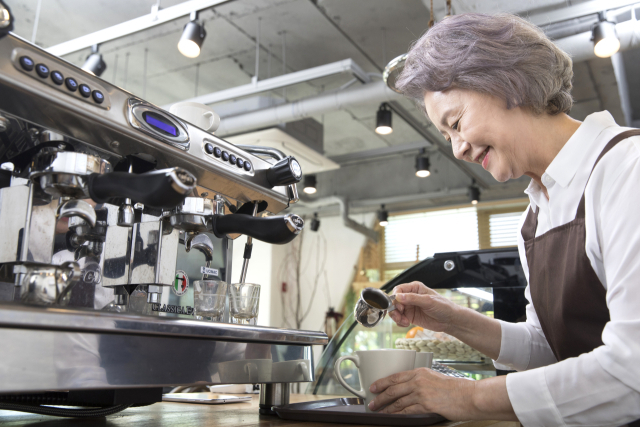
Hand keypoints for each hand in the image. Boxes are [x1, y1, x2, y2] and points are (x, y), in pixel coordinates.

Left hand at [368, 369, 516, 421]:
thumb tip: (413, 389)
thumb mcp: (436, 378)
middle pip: (393, 389)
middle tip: (372, 402)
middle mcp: (418, 381)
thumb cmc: (456, 389)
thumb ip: (423, 382)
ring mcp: (421, 393)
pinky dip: (397, 415)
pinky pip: (406, 411)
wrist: (469, 395)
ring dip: (386, 408)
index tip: (373, 387)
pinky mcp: (425, 405)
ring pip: (397, 401)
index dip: (382, 382)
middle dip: (380, 396)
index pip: (396, 376)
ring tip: (378, 412)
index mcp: (420, 372)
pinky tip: (392, 417)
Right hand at [390, 281, 459, 332]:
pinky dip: (400, 322)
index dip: (395, 297)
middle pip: (395, 301)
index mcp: (415, 288)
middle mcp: (410, 296)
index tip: (398, 306)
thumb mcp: (428, 301)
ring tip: (404, 321)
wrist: (450, 320)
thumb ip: (413, 298)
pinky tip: (406, 323)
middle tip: (399, 315)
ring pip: (395, 310)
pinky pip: (399, 318)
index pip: (399, 290)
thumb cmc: (443, 307)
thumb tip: (398, 297)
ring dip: (396, 317)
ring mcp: (409, 307)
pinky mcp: (410, 316)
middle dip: (394, 309)